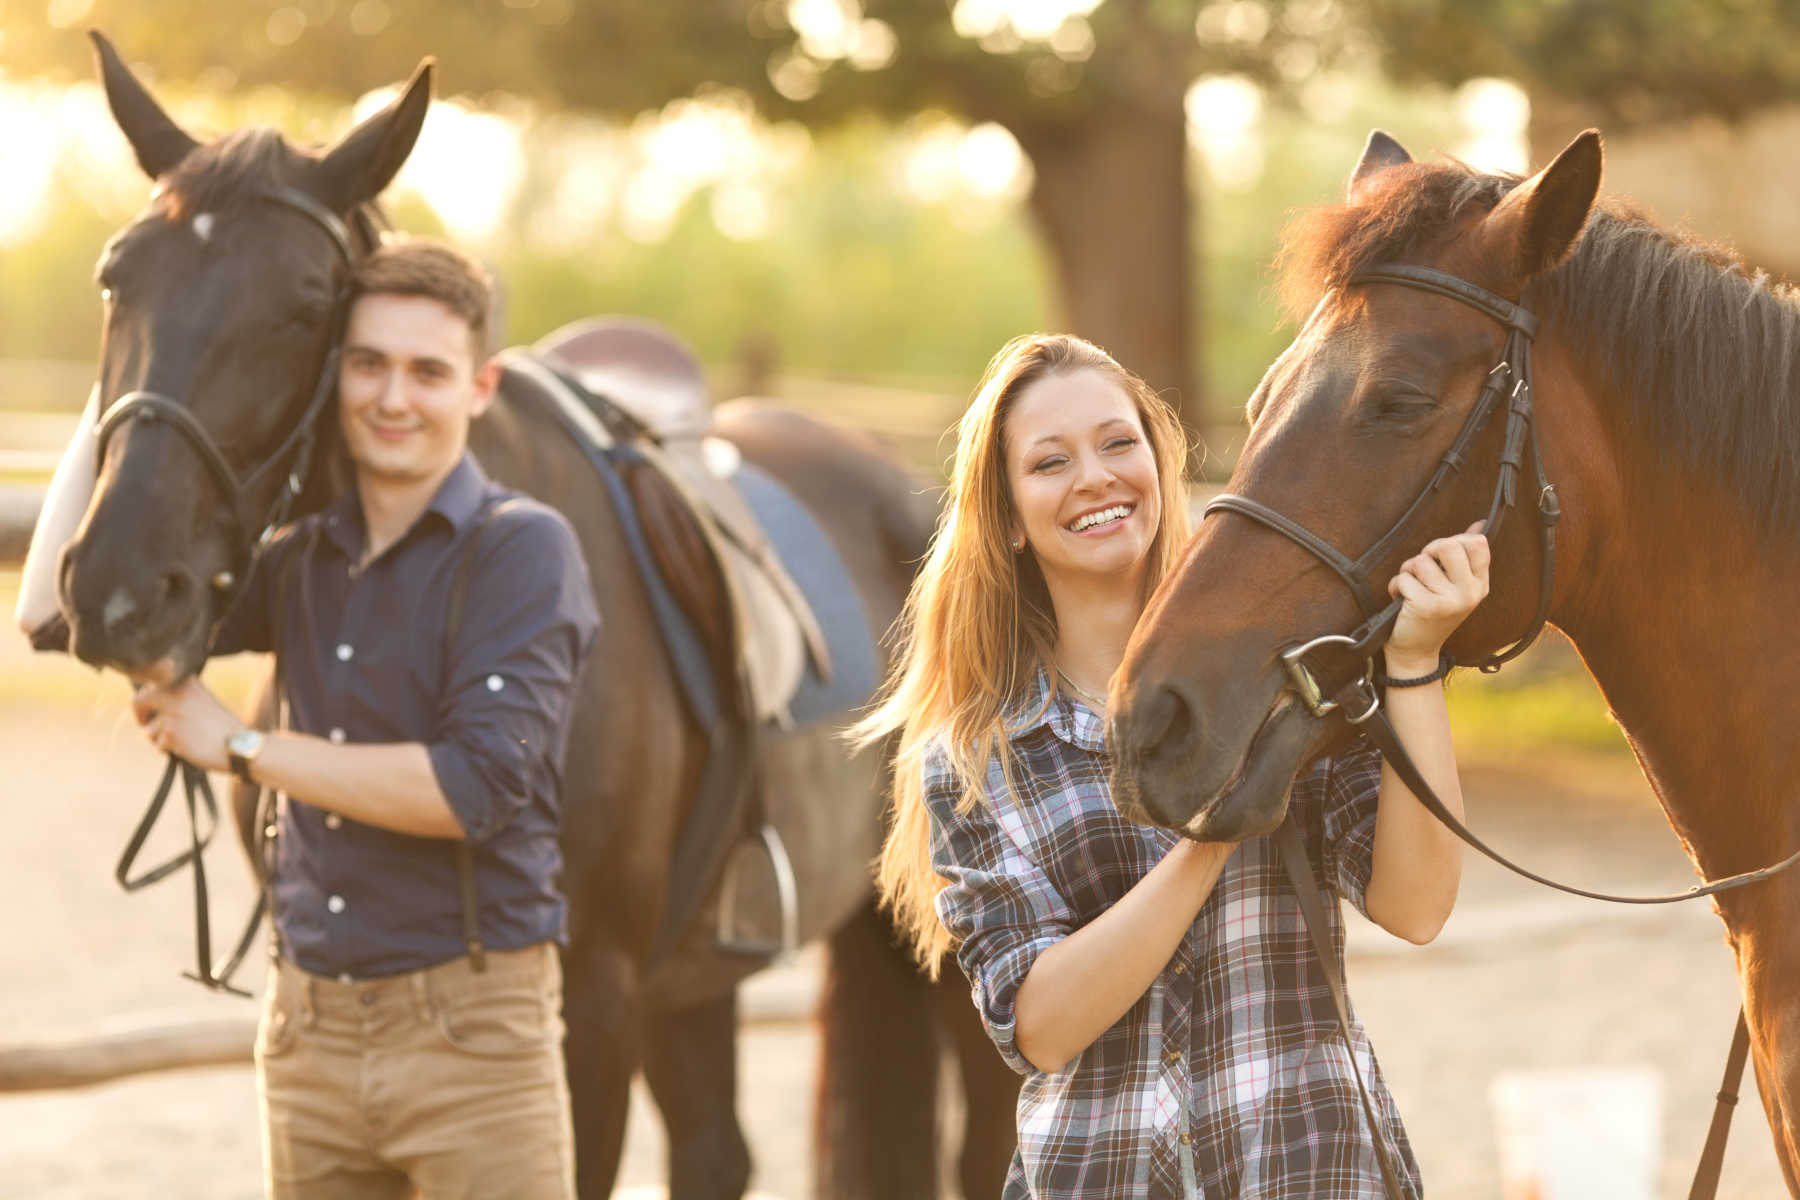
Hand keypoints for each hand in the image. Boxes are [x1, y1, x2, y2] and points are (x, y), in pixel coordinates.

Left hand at [132, 677, 243, 771]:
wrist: (239, 745)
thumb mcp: (199, 701)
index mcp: (184, 681)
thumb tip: (142, 704)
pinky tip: (188, 747)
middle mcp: (175, 691)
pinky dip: (169, 750)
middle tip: (149, 728)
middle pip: (137, 703)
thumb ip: (175, 698)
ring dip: (159, 739)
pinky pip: (157, 744)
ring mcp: (171, 712)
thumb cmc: (219, 727)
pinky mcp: (170, 732)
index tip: (151, 715)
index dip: (146, 704)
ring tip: (184, 740)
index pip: (148, 687)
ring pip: (147, 730)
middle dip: (141, 718)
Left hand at [1384, 522, 1490, 675]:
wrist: (1416, 651)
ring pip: (1420, 561)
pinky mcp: (1426, 606)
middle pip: (1448, 544)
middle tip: (1422, 570)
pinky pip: (1403, 578)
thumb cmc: (1432, 612)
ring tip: (1412, 589)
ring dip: (1408, 571)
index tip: (1442, 557)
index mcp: (1480, 583)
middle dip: (1428, 552)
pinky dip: (1396, 586)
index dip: (1454, 541)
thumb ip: (1465, 556)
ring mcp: (1450, 600)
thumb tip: (1479, 524)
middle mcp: (1470, 592)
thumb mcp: (1455, 585)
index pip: (1477, 543)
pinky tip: (1402, 601)